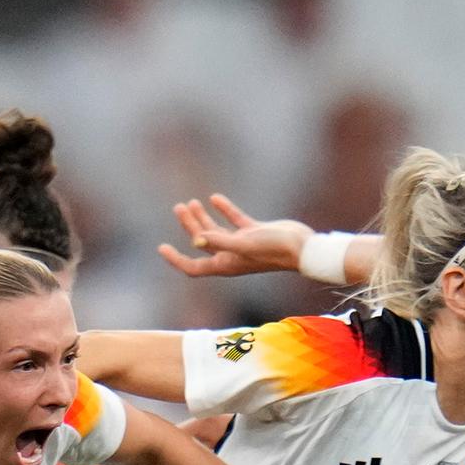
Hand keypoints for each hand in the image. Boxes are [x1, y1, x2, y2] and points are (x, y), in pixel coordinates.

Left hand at [156, 193, 311, 281]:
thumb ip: (220, 241)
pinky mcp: (254, 232)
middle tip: (178, 207)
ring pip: (216, 231)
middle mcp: (231, 256)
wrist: (302, 247)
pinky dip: (224, 209)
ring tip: (190, 202)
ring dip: (202, 217)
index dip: (176, 259)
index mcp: (225, 264)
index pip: (193, 267)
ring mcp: (242, 244)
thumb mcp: (244, 244)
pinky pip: (234, 220)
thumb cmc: (274, 249)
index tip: (161, 247)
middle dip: (188, 225)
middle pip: (201, 242)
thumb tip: (196, 240)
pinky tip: (215, 197)